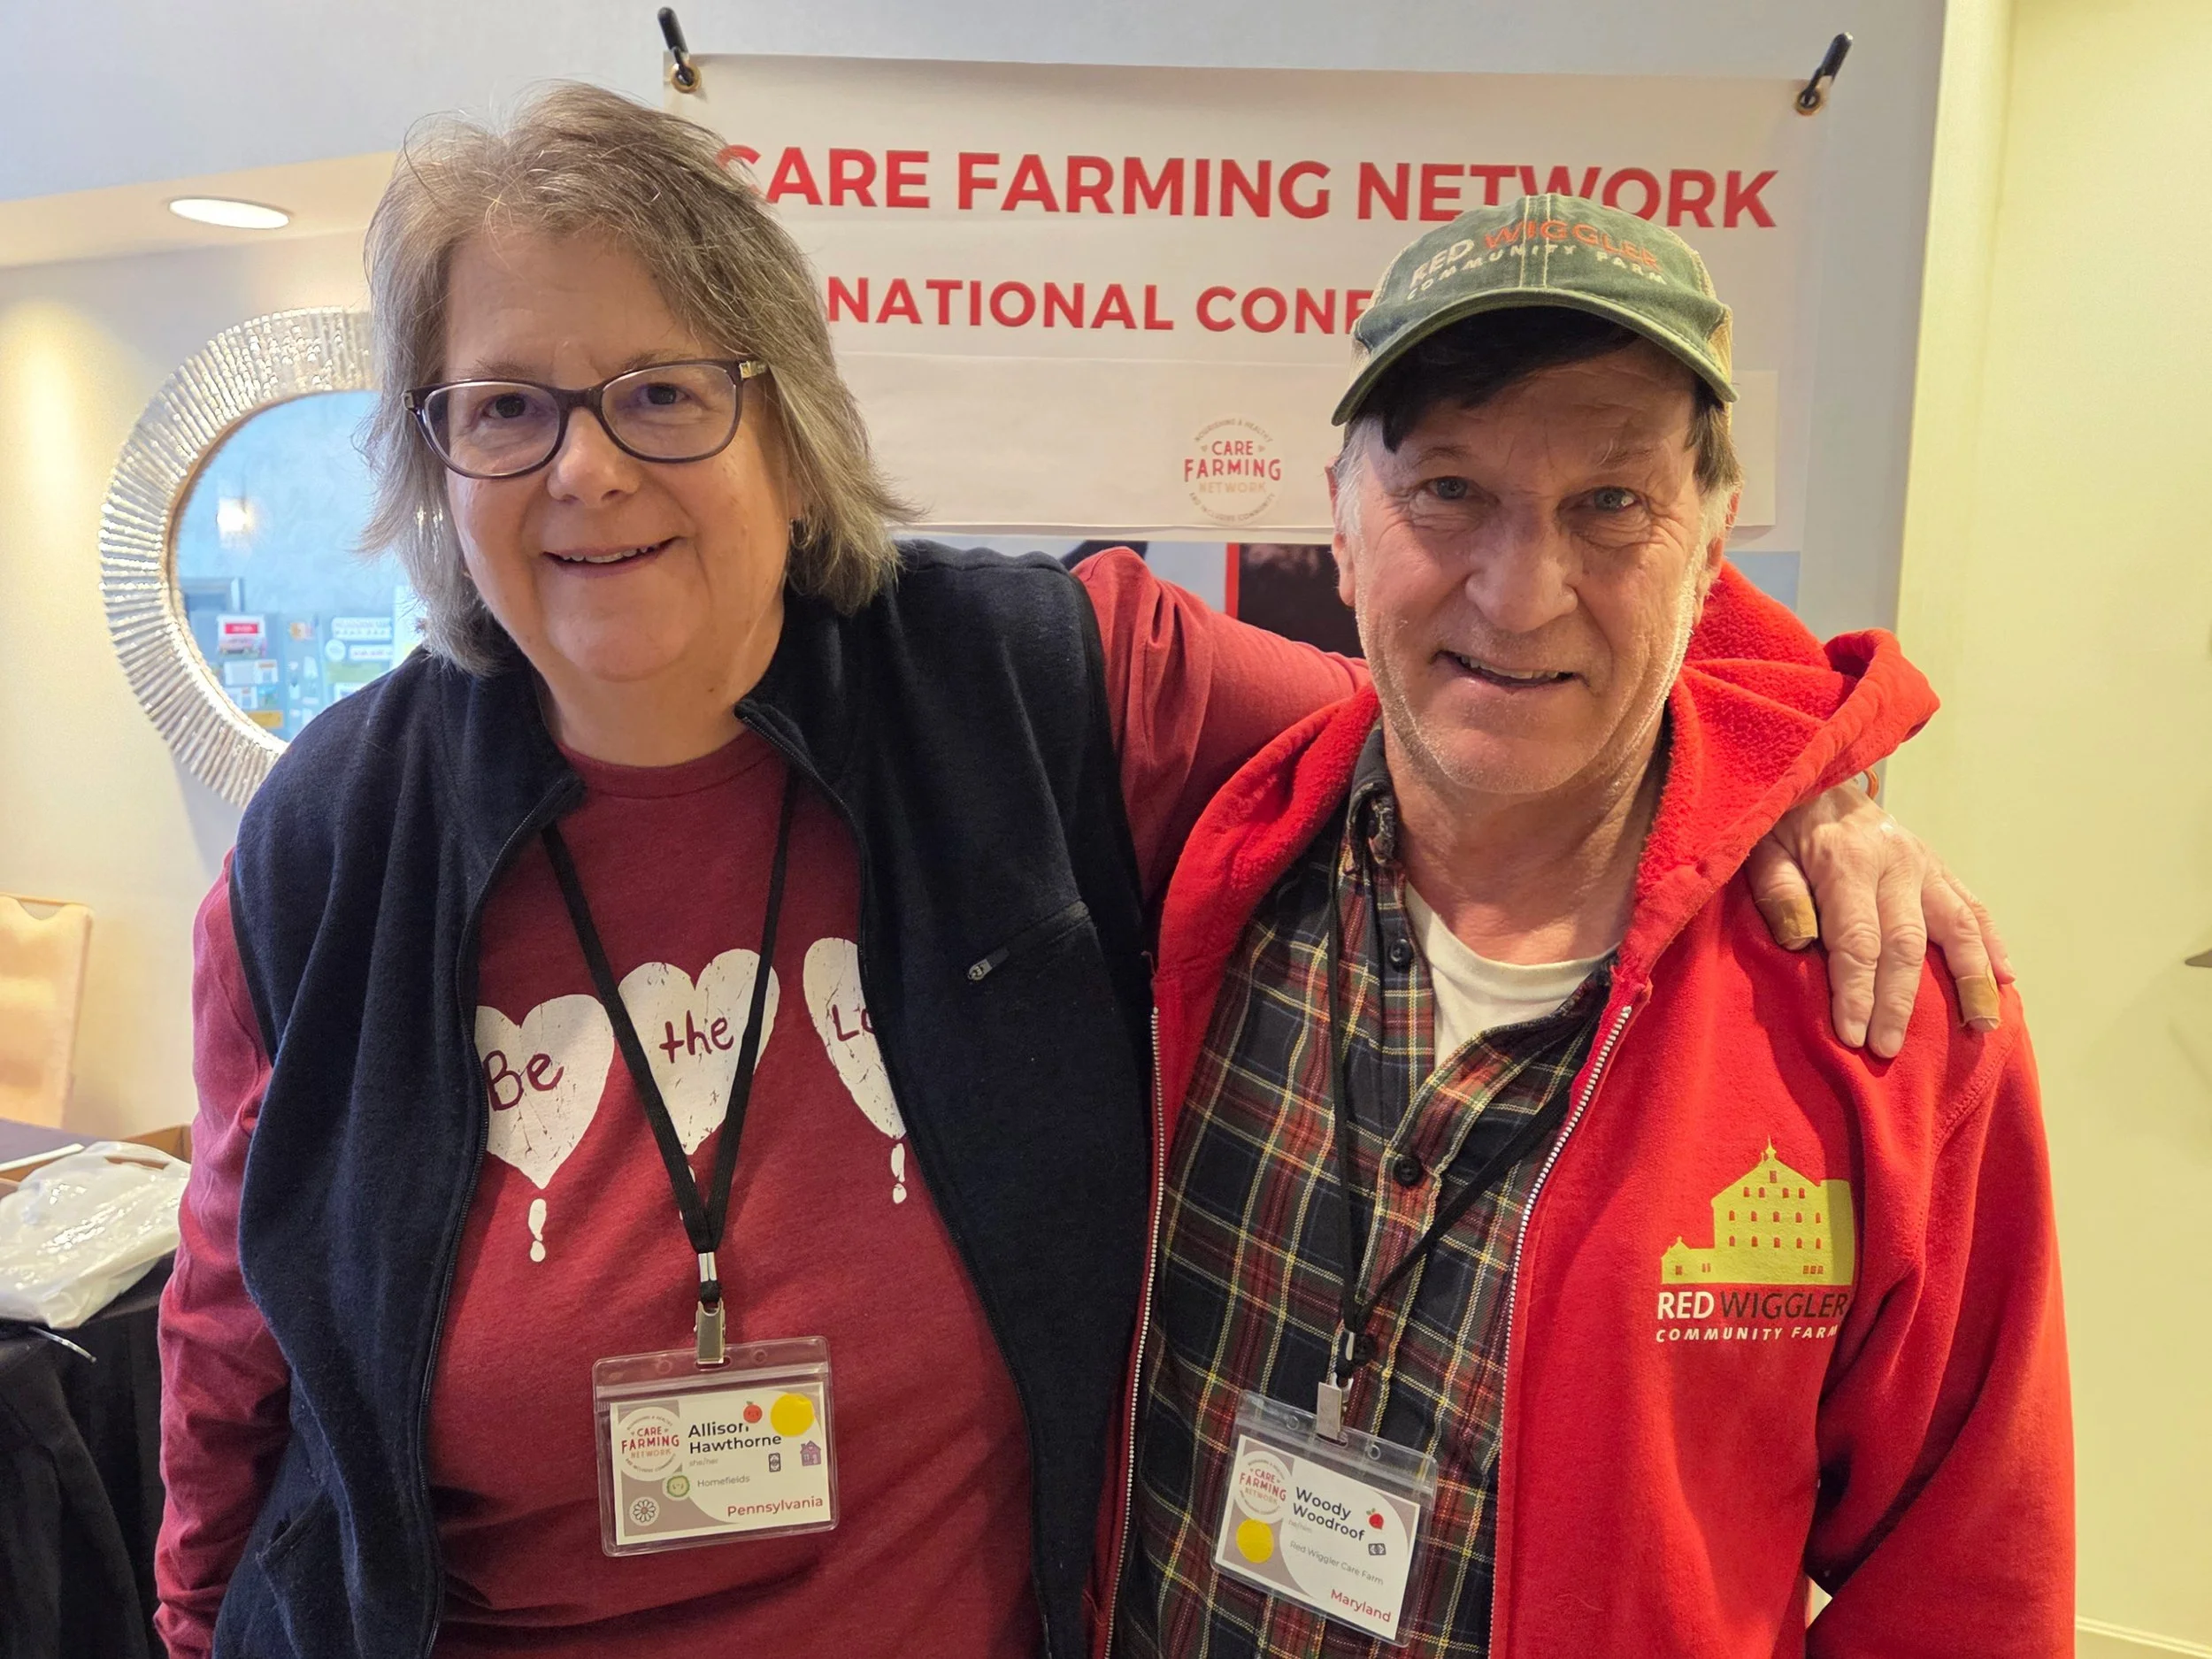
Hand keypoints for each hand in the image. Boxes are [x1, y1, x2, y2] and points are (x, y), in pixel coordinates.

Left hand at [1744, 783, 2012, 1058]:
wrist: (1813, 775)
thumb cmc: (1780, 824)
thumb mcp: (1760, 850)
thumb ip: (1779, 893)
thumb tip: (1802, 941)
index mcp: (1847, 862)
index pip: (1857, 939)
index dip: (1856, 990)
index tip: (1853, 1034)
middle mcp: (1895, 863)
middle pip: (1906, 943)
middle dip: (1898, 1000)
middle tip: (1889, 1048)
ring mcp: (1923, 864)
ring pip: (1958, 926)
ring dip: (1970, 979)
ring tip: (1979, 1025)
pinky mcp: (1938, 866)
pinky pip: (1972, 906)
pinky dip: (1992, 943)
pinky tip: (2005, 978)